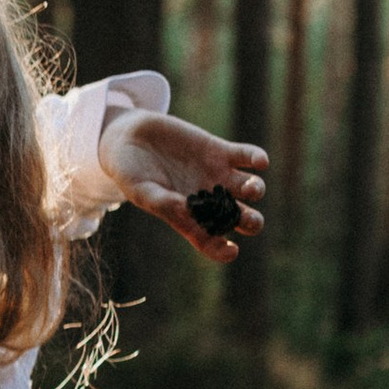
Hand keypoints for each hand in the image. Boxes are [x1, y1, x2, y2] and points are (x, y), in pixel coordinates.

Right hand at [97, 109, 267, 265]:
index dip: (223, 250)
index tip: (231, 250)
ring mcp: (217, 175)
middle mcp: (209, 200)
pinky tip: (259, 161)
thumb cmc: (130, 172)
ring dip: (255, 189)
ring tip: (248, 186)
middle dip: (251, 221)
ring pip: (251, 188)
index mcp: (189, 217)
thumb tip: (186, 209)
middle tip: (247, 218)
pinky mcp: (219, 151)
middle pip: (242, 217)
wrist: (129, 137)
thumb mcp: (139, 189)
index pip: (211, 241)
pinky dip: (257, 159)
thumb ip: (161, 201)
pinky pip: (248, 157)